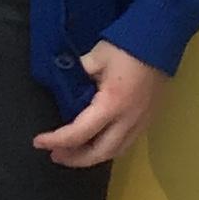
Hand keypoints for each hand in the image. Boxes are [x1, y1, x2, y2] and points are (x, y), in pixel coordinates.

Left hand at [34, 40, 167, 168]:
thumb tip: (69, 87)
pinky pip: (126, 144)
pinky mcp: (148, 120)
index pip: (79, 133)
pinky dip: (107, 149)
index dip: (56, 140)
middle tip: (55, 155)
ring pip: (115, 152)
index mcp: (111, 105)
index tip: (38, 142)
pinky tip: (96, 142)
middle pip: (99, 153)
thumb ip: (78, 75)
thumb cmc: (125, 47)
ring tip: (73, 152)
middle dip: (74, 159)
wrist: (160, 40)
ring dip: (92, 157)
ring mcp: (141, 123)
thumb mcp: (95, 57)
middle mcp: (127, 121)